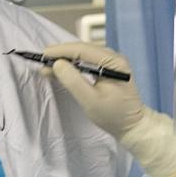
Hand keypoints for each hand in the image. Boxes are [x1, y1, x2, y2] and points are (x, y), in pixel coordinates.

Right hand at [44, 42, 175, 176]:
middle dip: (61, 55)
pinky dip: (73, 65)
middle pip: (82, 49)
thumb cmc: (113, 116)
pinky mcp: (108, 70)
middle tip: (42, 62)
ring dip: (66, 60)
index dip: (61, 51)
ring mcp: (112, 63)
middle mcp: (114, 58)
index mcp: (114, 62)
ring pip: (84, 55)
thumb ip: (73, 81)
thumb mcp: (90, 101)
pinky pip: (87, 62)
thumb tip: (57, 64)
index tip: (43, 55)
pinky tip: (62, 71)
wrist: (132, 127)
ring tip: (49, 66)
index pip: (82, 50)